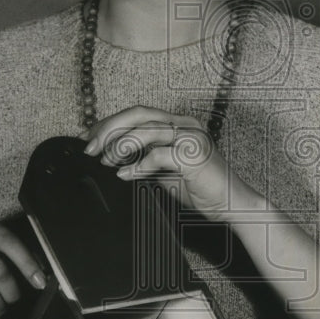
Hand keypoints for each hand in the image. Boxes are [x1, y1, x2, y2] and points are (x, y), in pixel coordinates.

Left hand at [82, 105, 240, 220]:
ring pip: (146, 129)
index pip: (137, 114)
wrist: (230, 204)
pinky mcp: (193, 155)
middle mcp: (184, 124)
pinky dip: (137, 166)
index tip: (89, 138)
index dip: (110, 123)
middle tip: (90, 148)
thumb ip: (143, 158)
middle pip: (138, 113)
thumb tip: (109, 157)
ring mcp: (191, 137)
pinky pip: (158, 155)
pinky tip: (125, 176)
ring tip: (106, 161)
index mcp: (177, 123)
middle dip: (109, 129)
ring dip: (120, 146)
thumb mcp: (164, 171)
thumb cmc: (199, 188)